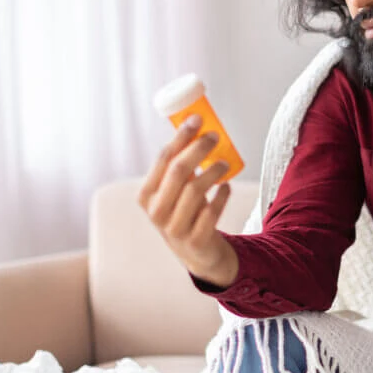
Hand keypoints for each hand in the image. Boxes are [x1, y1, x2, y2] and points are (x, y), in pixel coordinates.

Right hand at [137, 114, 237, 287]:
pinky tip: (226, 186)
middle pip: (179, 171)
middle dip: (198, 148)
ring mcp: (174, 228)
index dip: (181, 136)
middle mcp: (156, 212)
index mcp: (146, 195)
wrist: (197, 254)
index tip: (197, 119)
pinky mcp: (195, 240)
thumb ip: (179, 166)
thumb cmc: (186, 212)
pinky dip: (221, 195)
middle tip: (215, 136)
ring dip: (213, 171)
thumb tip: (196, 126)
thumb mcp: (175, 192)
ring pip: (195, 190)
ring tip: (225, 164)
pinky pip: (211, 212)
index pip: (163, 159)